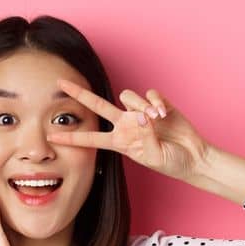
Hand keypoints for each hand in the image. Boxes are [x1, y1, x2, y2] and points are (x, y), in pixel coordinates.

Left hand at [47, 77, 206, 181]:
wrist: (193, 157)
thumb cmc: (172, 162)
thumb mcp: (154, 156)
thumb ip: (145, 137)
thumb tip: (142, 116)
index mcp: (121, 141)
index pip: (92, 138)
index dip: (72, 138)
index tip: (51, 137)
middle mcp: (126, 124)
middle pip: (98, 105)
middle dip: (79, 94)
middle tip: (61, 83)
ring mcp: (141, 113)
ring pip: (128, 97)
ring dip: (140, 106)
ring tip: (156, 119)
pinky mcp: (157, 104)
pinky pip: (150, 94)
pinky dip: (156, 102)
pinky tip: (163, 113)